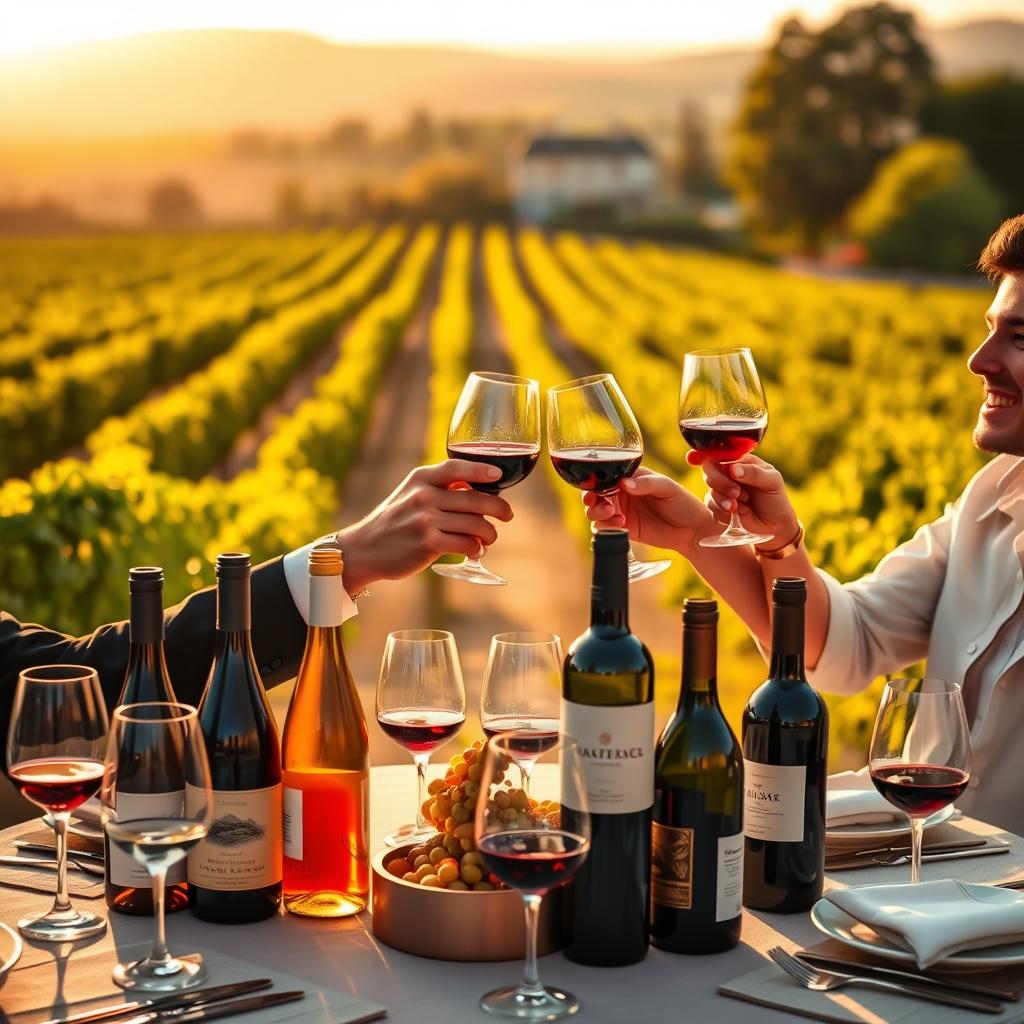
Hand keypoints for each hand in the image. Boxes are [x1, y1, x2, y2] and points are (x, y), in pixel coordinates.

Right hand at [335, 460, 513, 591]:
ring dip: (490, 534)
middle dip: (499, 508)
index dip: (481, 470)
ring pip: (475, 524)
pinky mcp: (428, 543)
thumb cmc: (396, 521)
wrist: (365, 549)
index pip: (456, 467)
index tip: (499, 476)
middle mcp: (423, 495)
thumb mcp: (411, 494)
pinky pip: (466, 544)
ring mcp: (425, 519)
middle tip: (508, 515)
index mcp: (421, 478)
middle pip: (475, 499)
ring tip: (488, 539)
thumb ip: (440, 488)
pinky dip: (476, 549)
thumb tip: (479, 488)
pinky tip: (474, 551)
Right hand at [582, 467, 710, 550]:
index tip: (597, 487)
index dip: (596, 480)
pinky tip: (621, 524)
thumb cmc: (682, 503)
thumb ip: (646, 484)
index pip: (606, 475)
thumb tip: (624, 484)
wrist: (691, 530)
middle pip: (594, 493)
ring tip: (612, 514)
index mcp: (631, 478)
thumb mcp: (667, 487)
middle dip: (591, 498)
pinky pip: (604, 528)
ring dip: (597, 512)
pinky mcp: (623, 529)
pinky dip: (606, 527)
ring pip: (595, 511)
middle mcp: (622, 493)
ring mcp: (621, 511)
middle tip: (599, 503)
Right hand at [692, 451, 798, 547]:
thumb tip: (733, 469)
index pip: (719, 453)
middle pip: (709, 470)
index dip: (702, 453)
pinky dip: (721, 510)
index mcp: (740, 461)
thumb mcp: (772, 481)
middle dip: (720, 482)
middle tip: (736, 493)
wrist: (775, 525)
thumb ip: (753, 473)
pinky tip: (735, 513)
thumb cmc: (775, 498)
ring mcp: (721, 489)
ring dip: (722, 498)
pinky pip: (710, 505)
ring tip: (739, 506)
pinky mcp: (718, 506)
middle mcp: (728, 473)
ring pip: (709, 489)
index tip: (691, 458)